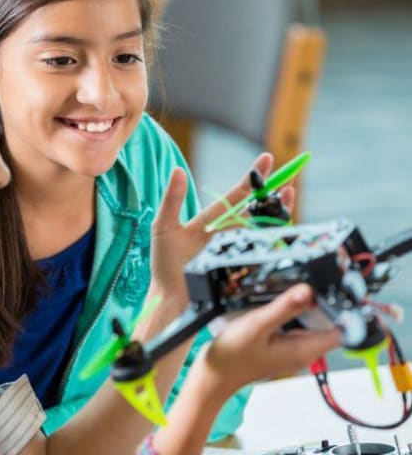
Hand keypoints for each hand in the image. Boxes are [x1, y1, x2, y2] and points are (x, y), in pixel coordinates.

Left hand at [149, 152, 292, 300]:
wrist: (170, 296)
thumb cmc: (165, 262)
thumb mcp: (164, 226)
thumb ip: (172, 199)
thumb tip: (178, 170)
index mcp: (213, 218)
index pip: (237, 193)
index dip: (253, 176)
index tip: (267, 158)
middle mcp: (229, 230)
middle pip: (257, 207)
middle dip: (275, 190)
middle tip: (289, 177)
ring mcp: (237, 247)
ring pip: (265, 225)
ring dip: (279, 209)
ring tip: (288, 194)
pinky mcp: (242, 264)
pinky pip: (264, 248)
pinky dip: (277, 237)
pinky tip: (284, 226)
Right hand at [201, 284, 341, 394]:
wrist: (215, 373)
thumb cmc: (234, 354)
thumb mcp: (258, 324)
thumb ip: (285, 307)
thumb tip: (309, 290)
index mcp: (304, 349)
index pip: (342, 331)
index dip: (342, 310)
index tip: (333, 289)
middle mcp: (303, 352)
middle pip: (329, 325)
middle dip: (323, 305)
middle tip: (310, 283)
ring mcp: (293, 350)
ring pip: (312, 325)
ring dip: (307, 309)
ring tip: (294, 292)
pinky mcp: (282, 347)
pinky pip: (297, 328)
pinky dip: (293, 315)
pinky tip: (279, 306)